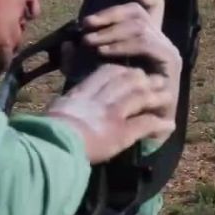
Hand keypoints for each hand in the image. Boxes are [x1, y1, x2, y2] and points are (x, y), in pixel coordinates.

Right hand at [44, 63, 175, 163]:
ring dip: (156, 96)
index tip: (131, 72)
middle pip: (128, 81)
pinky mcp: (120, 132)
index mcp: (83, 92)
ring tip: (168, 97)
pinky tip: (168, 124)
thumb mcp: (55, 108)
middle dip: (144, 79)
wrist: (51, 144)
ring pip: (140, 97)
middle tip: (156, 80)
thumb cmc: (46, 131)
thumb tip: (60, 105)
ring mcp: (112, 114)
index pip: (108, 73)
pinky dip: (158, 124)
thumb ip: (65, 102)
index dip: (123, 71)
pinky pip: (144, 123)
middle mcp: (100, 99)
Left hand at [68, 0, 181, 145]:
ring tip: (90, 41)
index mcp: (147, 39)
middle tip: (86, 25)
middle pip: (139, 13)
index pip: (152, 6)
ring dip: (112, 32)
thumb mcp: (91, 75)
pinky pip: (147, 44)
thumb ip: (78, 60)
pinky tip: (104, 52)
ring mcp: (168, 51)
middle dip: (110, 15)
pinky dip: (123, 46)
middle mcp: (160, 41)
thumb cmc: (114, 102)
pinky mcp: (170, 63)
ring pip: (141, 26)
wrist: (135, 129)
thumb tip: (67, 42)